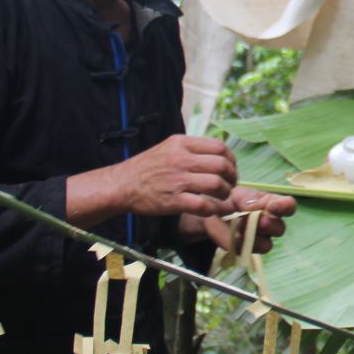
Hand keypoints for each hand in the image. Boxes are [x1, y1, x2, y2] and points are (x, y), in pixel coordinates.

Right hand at [67, 134, 240, 227]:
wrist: (121, 184)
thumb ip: (192, 149)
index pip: (219, 147)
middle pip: (222, 165)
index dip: (231, 159)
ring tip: (221, 197)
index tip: (231, 168)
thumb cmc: (147, 167)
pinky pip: (203, 205)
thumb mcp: (169, 148)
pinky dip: (212, 209)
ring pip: (216, 184)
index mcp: (182, 144)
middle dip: (232, 177)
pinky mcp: (173, 200)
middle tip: (229, 185)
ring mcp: (177, 180)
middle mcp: (181, 159)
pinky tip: (210, 209)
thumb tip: (218, 155)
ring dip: (225, 193)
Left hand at [187, 189, 297, 254]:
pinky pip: (247, 252)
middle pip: (279, 229)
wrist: (209, 212)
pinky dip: (239, 245)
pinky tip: (232, 236)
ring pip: (266, 245)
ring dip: (253, 237)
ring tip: (239, 227)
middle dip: (269, 225)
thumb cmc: (228, 198)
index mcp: (272, 204)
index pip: (288, 207)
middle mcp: (270, 223)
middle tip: (258, 220)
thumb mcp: (236, 193)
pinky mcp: (245, 250)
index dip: (284, 208)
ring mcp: (259, 239)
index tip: (273, 206)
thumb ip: (246, 199)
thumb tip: (255, 207)